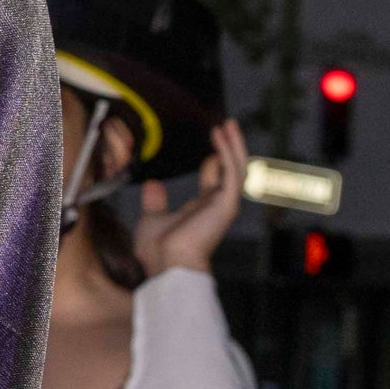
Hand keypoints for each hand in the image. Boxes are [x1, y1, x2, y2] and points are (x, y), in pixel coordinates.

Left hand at [134, 118, 248, 275]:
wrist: (167, 264)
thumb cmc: (159, 249)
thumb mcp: (152, 217)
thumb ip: (155, 201)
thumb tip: (153, 184)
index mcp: (202, 209)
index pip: (214, 179)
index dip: (215, 160)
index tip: (212, 141)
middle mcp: (216, 205)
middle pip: (230, 170)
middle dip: (230, 148)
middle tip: (226, 127)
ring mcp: (223, 203)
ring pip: (236, 168)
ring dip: (233, 145)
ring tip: (227, 124)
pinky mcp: (226, 202)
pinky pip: (232, 171)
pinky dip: (228, 151)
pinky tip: (221, 134)